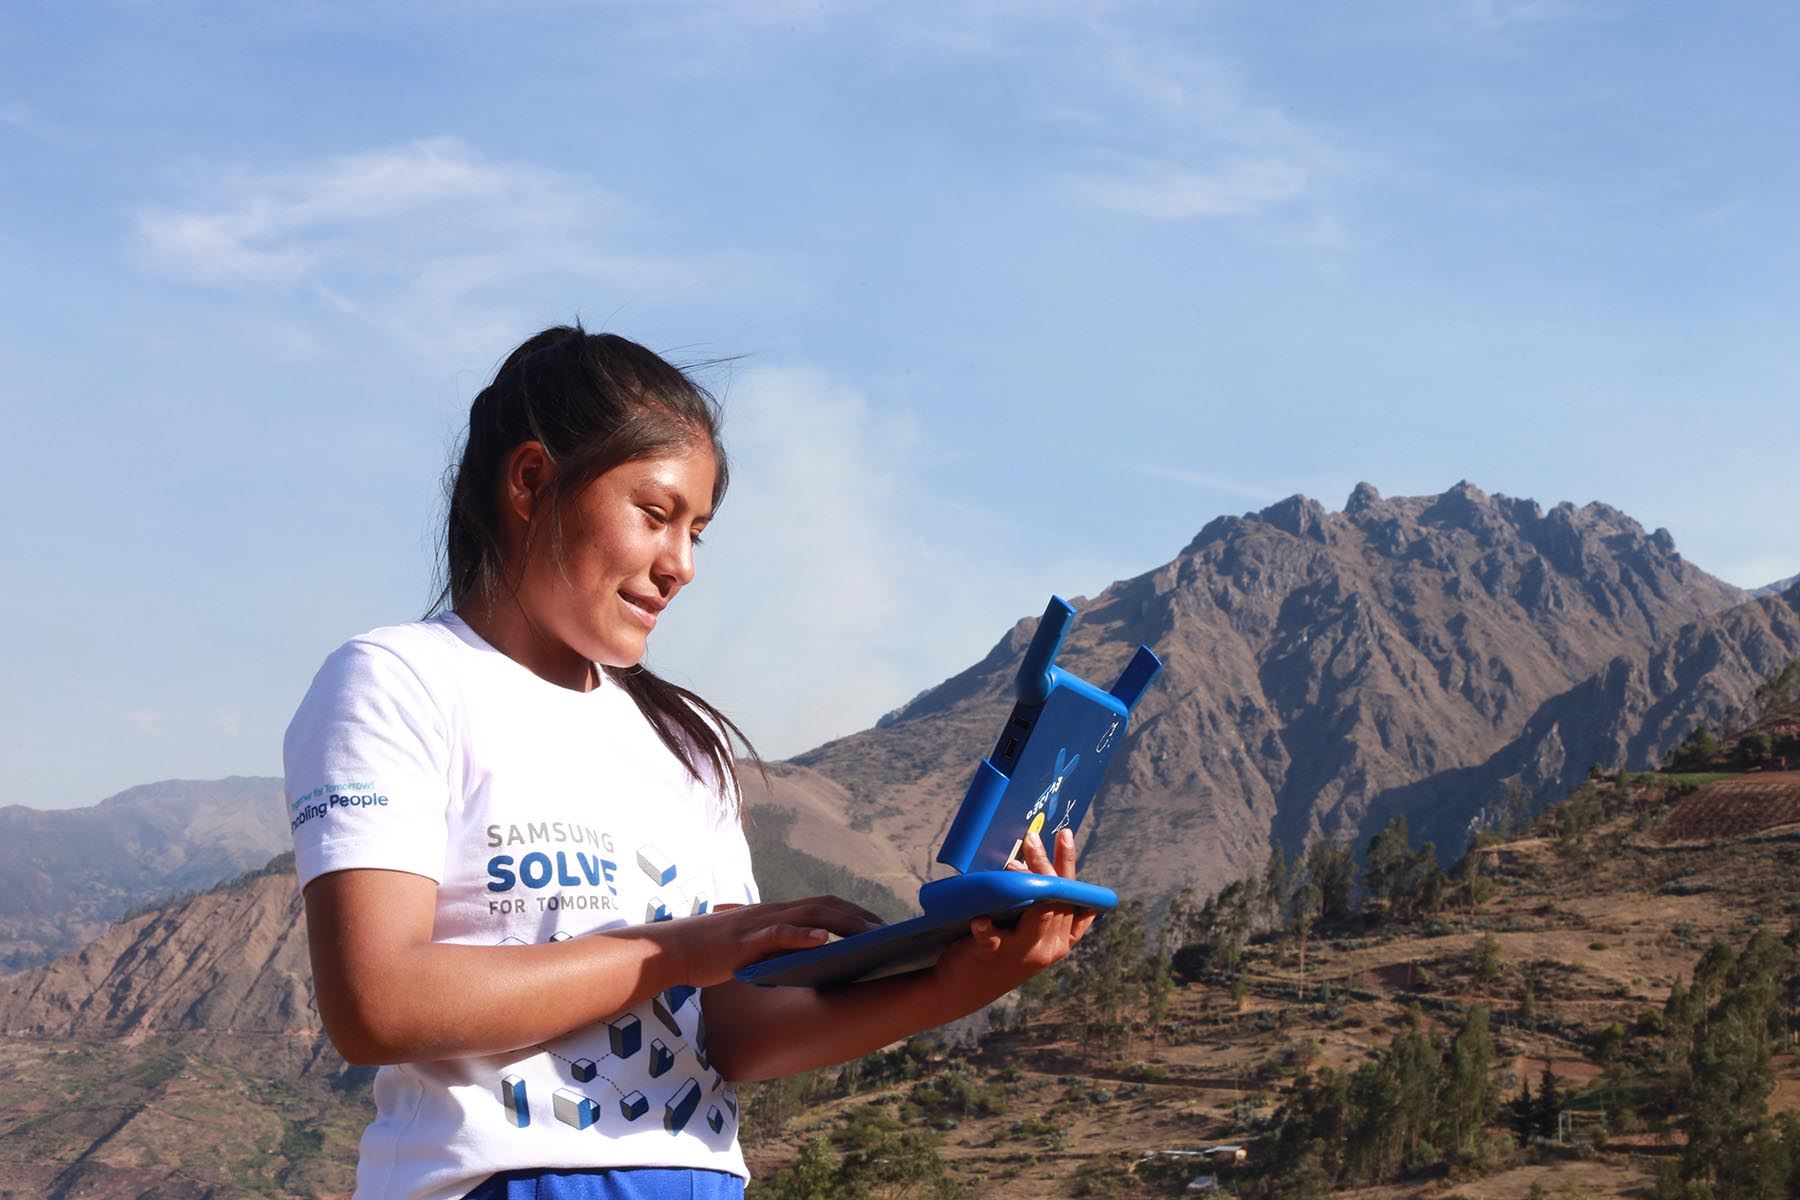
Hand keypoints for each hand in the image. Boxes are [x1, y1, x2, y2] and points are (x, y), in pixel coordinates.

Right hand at [674, 896, 883, 986]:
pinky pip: (780, 933)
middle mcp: (773, 912)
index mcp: (776, 914)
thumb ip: (776, 949)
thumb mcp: (751, 949)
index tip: (880, 925)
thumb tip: (804, 960)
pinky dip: (804, 935)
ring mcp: (761, 923)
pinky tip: (825, 941)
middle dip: (860, 916)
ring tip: (872, 934)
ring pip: (810, 915)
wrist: (672, 950)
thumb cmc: (710, 953)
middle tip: (889, 931)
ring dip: (845, 924)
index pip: (823, 906)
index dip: (854, 913)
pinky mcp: (747, 940)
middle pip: (826, 905)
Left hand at [930, 826, 1094, 1006]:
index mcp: (1060, 940)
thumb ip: (1037, 907)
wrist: (962, 990)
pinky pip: (994, 939)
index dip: (1069, 864)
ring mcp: (1023, 954)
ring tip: (1012, 862)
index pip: (1073, 896)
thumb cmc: (997, 951)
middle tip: (1033, 837)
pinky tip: (980, 918)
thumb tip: (1027, 859)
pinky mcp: (994, 957)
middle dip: (1048, 865)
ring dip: (1028, 883)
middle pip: (1057, 900)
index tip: (1065, 834)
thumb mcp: (1026, 934)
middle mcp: (1047, 948)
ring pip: (1038, 913)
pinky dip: (987, 928)